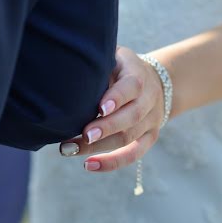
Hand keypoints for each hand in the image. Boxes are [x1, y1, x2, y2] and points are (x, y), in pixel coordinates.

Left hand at [59, 46, 165, 171]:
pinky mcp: (150, 136)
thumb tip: (64, 75)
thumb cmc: (120, 67)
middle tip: (82, 135)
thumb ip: (97, 66)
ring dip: (100, 146)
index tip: (99, 108)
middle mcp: (149, 98)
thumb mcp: (113, 57)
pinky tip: (89, 165)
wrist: (157, 80)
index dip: (117, 98)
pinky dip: (113, 162)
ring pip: (129, 137)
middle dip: (106, 128)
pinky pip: (134, 153)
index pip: (132, 86)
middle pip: (132, 116)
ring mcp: (152, 119)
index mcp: (139, 74)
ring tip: (70, 149)